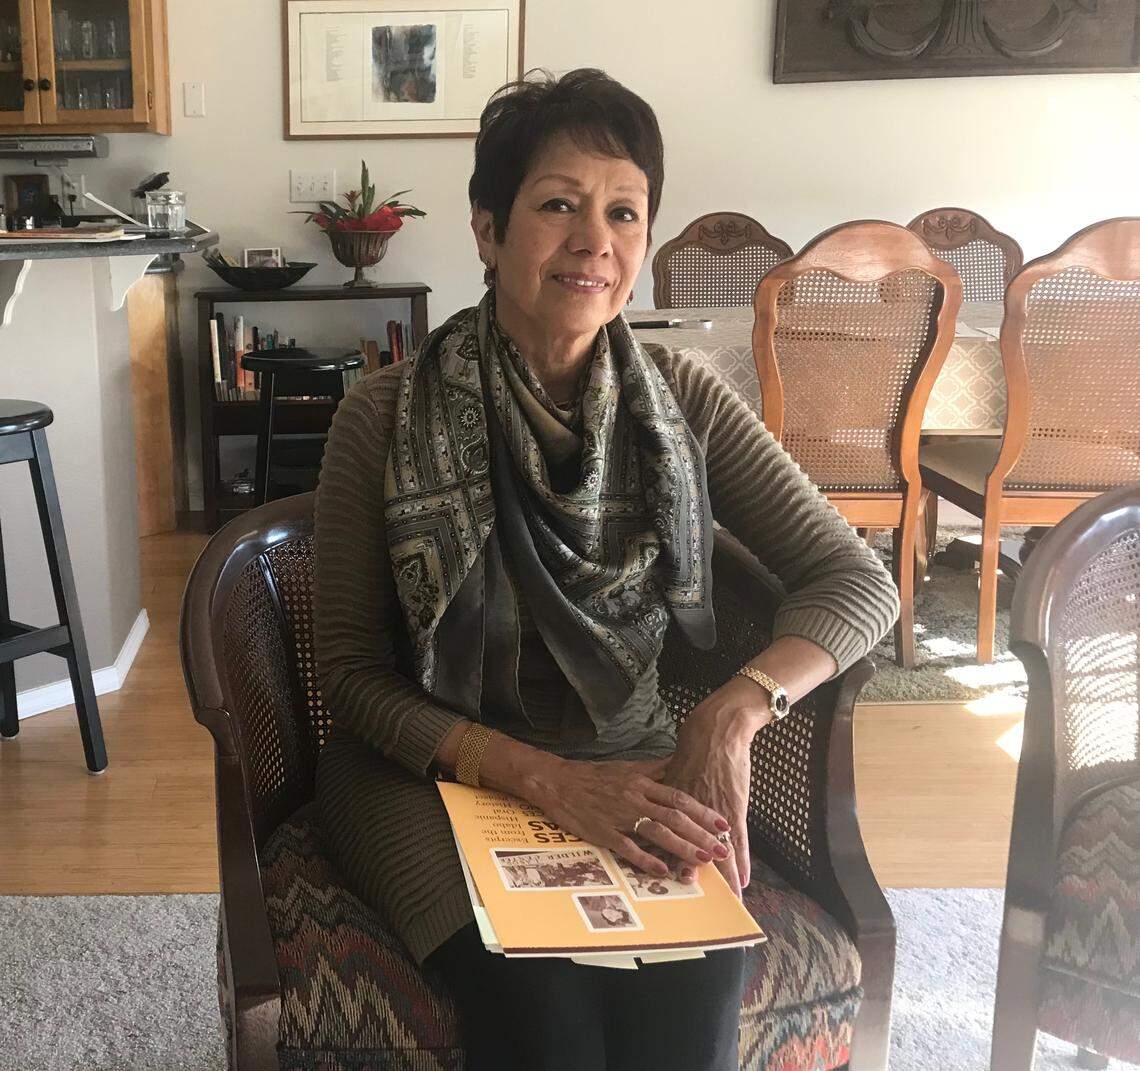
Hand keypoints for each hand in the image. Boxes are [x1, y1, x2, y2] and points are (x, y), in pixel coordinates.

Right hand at [526, 755, 733, 879]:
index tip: (723, 824)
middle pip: (674, 817)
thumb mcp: (628, 767)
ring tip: (702, 860)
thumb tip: (679, 762)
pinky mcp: (603, 833)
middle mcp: (634, 798)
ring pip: (656, 833)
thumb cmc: (595, 776)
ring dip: (682, 848)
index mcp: (642, 782)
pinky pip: (628, 848)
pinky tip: (663, 870)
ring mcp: (619, 817)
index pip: (679, 798)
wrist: (558, 783)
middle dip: (701, 834)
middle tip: (722, 849)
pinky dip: (646, 860)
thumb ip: (655, 769)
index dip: (703, 812)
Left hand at [661, 676, 766, 897]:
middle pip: (686, 847)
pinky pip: (737, 842)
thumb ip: (661, 788)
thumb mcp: (670, 770)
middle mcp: (688, 811)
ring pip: (713, 850)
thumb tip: (649, 799)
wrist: (716, 732)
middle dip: (689, 872)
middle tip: (691, 896)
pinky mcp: (732, 808)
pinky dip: (739, 862)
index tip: (656, 875)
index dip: (659, 855)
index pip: (661, 834)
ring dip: (719, 878)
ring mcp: (712, 812)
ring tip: (723, 899)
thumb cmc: (694, 749)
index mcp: (669, 803)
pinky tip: (742, 881)